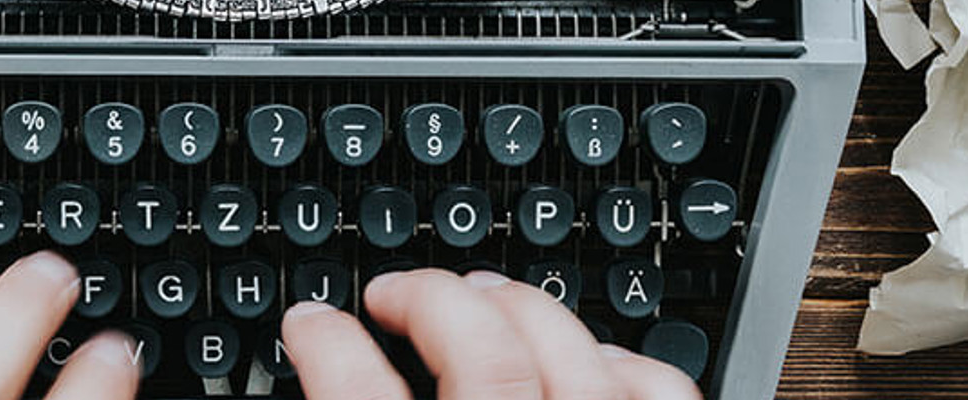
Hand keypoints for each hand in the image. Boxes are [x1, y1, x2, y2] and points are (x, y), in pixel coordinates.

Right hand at [281, 268, 702, 399]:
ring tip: (480, 298)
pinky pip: (656, 392)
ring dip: (520, 311)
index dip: (327, 346)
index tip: (311, 321)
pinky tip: (583, 355)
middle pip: (484, 361)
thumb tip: (321, 370)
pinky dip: (618, 359)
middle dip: (434, 302)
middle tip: (396, 292)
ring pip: (574, 363)